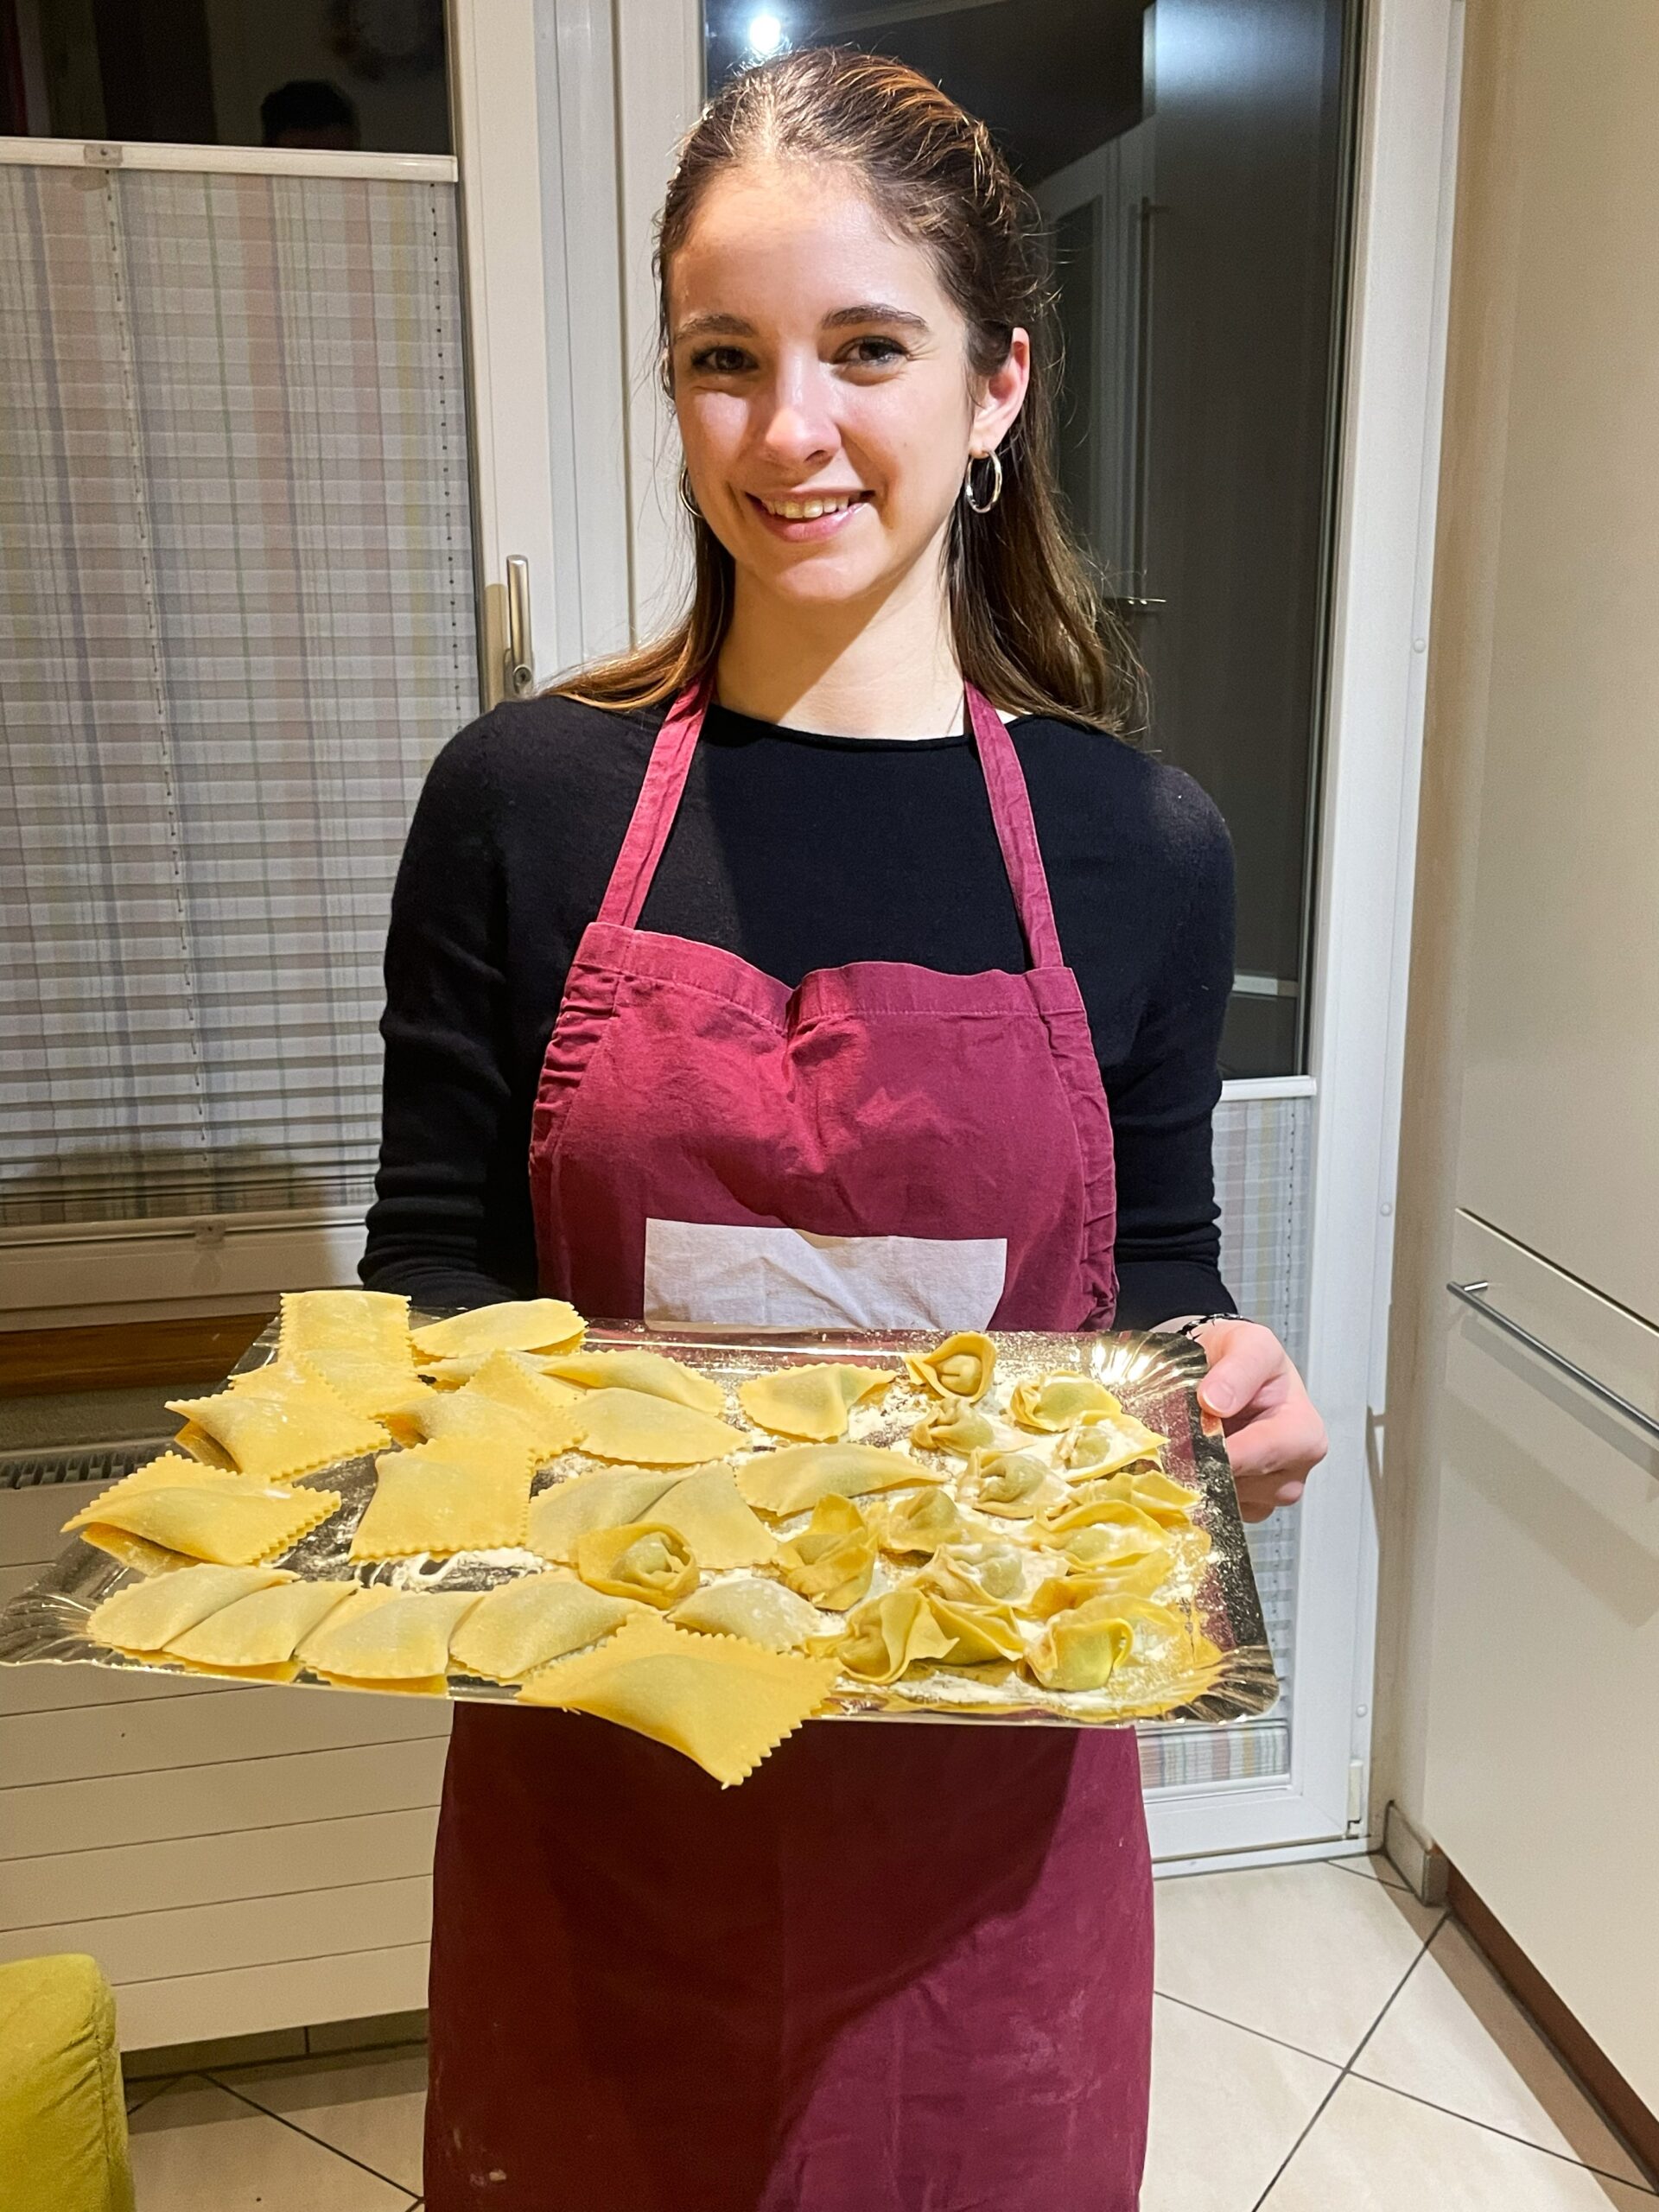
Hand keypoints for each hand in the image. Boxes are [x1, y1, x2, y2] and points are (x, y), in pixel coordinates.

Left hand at [1185, 1318, 1326, 1522]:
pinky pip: (1217, 1510)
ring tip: (1179, 1445)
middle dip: (1203, 1465)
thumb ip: (1238, 1368)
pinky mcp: (1246, 1507)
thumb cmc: (1243, 1358)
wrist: (1224, 1370)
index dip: (1218, 1451)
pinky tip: (1187, 1462)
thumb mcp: (1248, 1344)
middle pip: (1242, 1483)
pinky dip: (1196, 1490)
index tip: (1180, 1443)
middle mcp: (1294, 1470)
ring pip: (1225, 1500)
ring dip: (1196, 1477)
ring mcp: (1270, 1493)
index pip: (1260, 1454)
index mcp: (1304, 1432)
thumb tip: (1215, 1402)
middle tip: (1169, 1444)